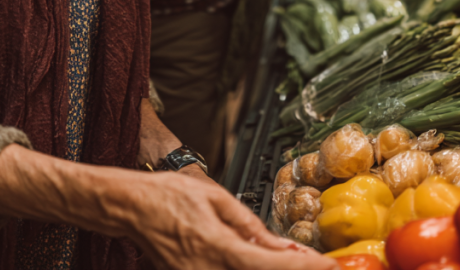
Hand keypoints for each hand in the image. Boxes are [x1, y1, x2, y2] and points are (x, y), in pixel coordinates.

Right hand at [125, 170, 336, 269]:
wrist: (131, 207)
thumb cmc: (167, 196)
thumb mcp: (214, 198)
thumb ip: (249, 225)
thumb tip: (280, 247)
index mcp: (216, 246)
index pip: (269, 266)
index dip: (303, 269)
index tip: (328, 267)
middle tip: (319, 267)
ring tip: (293, 263)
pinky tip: (265, 263)